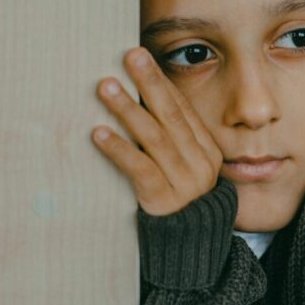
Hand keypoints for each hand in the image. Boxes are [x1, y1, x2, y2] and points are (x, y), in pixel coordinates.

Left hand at [92, 47, 224, 215]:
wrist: (190, 249)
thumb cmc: (179, 200)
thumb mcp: (184, 167)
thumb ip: (169, 139)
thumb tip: (139, 100)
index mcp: (206, 149)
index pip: (182, 108)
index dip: (160, 81)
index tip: (140, 55)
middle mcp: (199, 162)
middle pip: (171, 115)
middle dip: (149, 83)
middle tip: (129, 56)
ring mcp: (184, 182)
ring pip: (154, 138)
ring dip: (128, 109)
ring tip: (106, 87)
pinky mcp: (163, 201)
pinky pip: (140, 169)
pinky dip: (119, 149)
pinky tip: (98, 133)